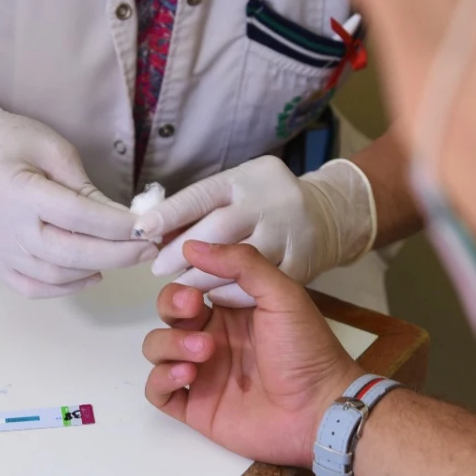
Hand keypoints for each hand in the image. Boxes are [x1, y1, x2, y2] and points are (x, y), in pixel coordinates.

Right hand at [0, 89, 156, 297]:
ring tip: (124, 256)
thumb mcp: (55, 150)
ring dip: (96, 269)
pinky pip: (34, 288)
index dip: (115, 226)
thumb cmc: (16, 144)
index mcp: (13, 187)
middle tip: (147, 249)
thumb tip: (126, 223)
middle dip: (116, 254)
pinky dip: (68, 287)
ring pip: (54, 275)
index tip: (146, 228)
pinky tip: (92, 273)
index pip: (74, 215)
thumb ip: (87, 189)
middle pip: (67, 253)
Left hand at [132, 156, 376, 306]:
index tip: (145, 230)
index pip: (201, 196)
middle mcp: (269, 202)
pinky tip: (216, 297)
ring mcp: (289, 232)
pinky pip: (261, 284)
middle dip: (182, 252)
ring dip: (204, 277)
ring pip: (238, 261)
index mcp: (247, 179)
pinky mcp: (302, 262)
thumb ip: (202, 207)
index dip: (170, 214)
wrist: (330, 216)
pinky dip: (234, 293)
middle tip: (159, 268)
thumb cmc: (267, 204)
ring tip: (181, 287)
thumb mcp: (238, 191)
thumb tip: (154, 227)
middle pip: (217, 229)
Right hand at [141, 241, 363, 467]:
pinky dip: (162, 378)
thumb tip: (193, 245)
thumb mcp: (282, 294)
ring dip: (170, 343)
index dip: (183, 283)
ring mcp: (202, 373)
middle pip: (168, 314)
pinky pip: (156, 391)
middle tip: (193, 310)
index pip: (189, 286)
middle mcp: (213, 337)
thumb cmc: (307, 350)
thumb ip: (241, 264)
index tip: (194, 288)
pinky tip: (188, 375)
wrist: (320, 409)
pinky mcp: (195, 406)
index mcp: (232, 310)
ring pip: (157, 349)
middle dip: (171, 307)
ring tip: (203, 351)